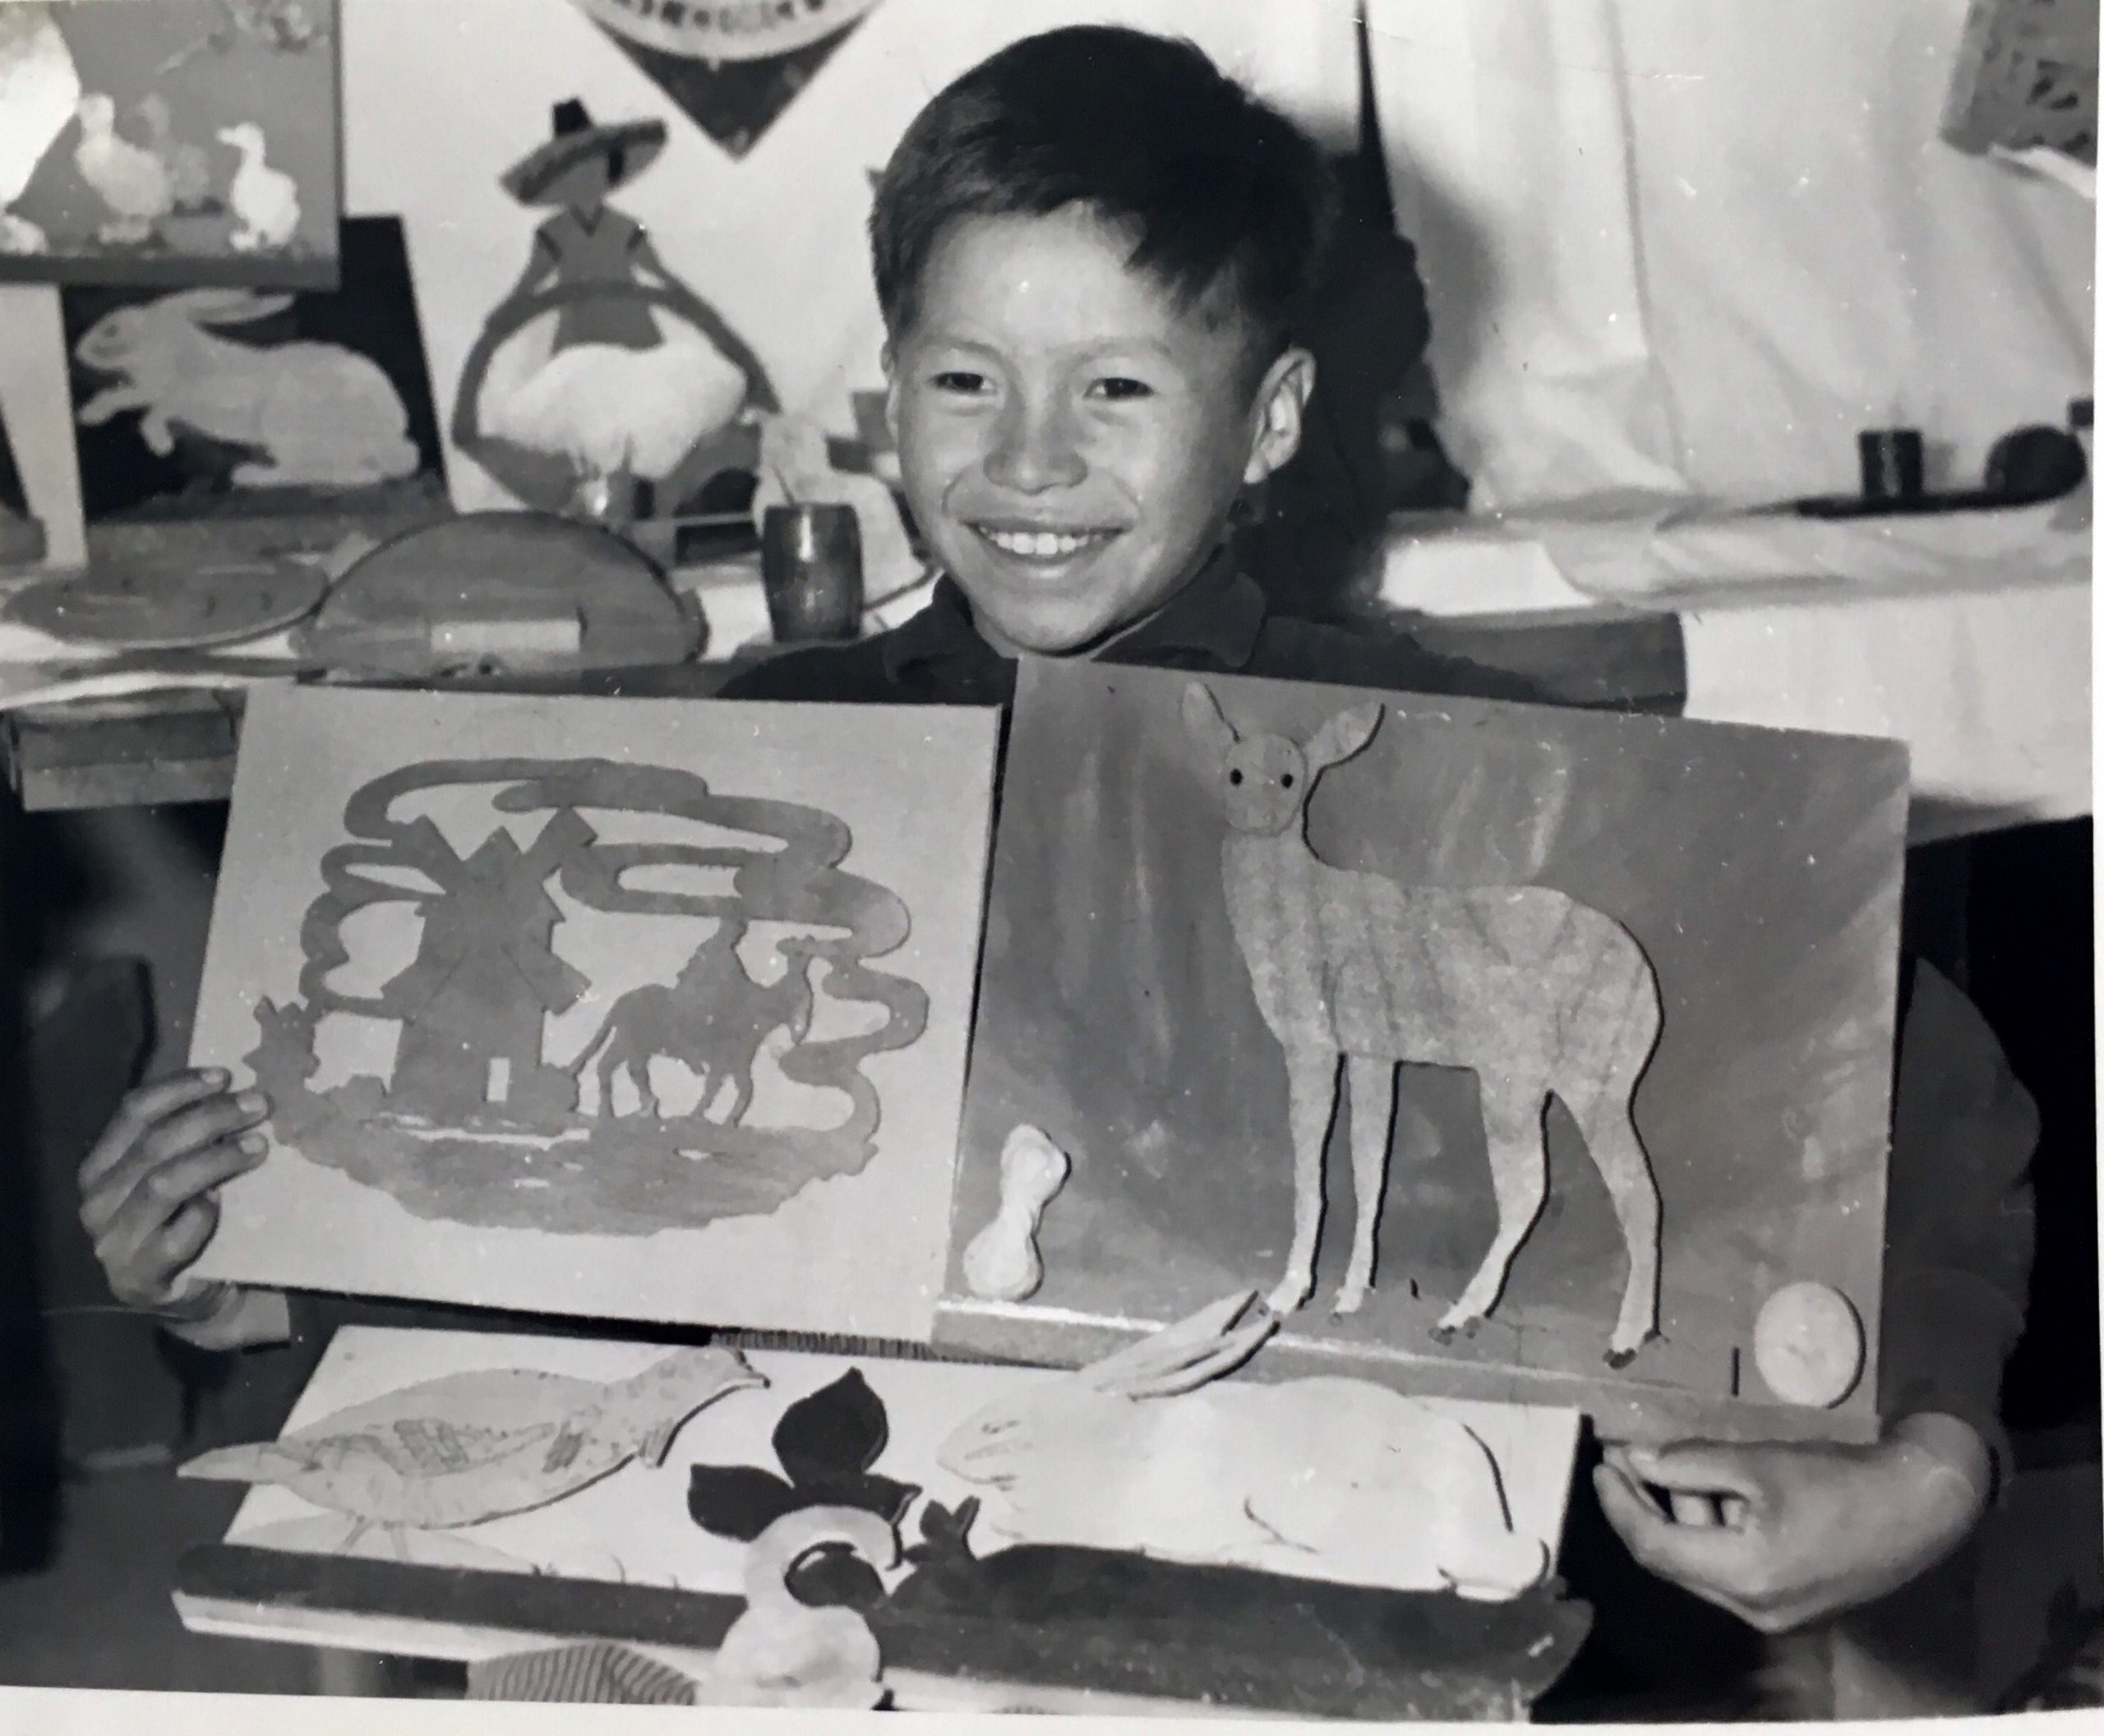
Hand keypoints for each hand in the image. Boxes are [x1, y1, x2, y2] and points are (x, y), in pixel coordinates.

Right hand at [77, 1068, 269, 1311]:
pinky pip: (173, 1239)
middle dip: (211, 1118)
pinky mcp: (139, 1277)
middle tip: (259, 1106)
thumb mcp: (183, 1169)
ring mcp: (113, 1243)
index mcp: (101, 1166)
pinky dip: (201, 1215)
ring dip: (216, 1160)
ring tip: (258, 1147)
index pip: (133, 1112)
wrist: (198, 1289)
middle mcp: (97, 1202)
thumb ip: (189, 1136)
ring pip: (163, 1186)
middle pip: (153, 1144)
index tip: (226, 1076)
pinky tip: (222, 1203)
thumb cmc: (190, 1218)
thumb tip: (233, 1087)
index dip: (180, 1088)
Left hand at [1593, 1420, 1990, 1633]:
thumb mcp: (1758, 1463)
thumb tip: (1634, 1459)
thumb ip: (1689, 1464)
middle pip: (1673, 1559)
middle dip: (1642, 1507)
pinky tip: (1705, 1486)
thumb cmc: (1841, 1482)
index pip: (1654, 1547)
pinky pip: (1729, 1567)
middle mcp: (1753, 1608)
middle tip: (1621, 1460)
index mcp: (1744, 1577)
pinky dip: (1711, 1528)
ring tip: (1661, 1463)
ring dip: (1677, 1515)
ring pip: (1700, 1562)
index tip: (1602, 1463)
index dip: (1619, 1504)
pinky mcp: (1790, 1602)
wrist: (1922, 1509)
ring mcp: (1773, 1612)